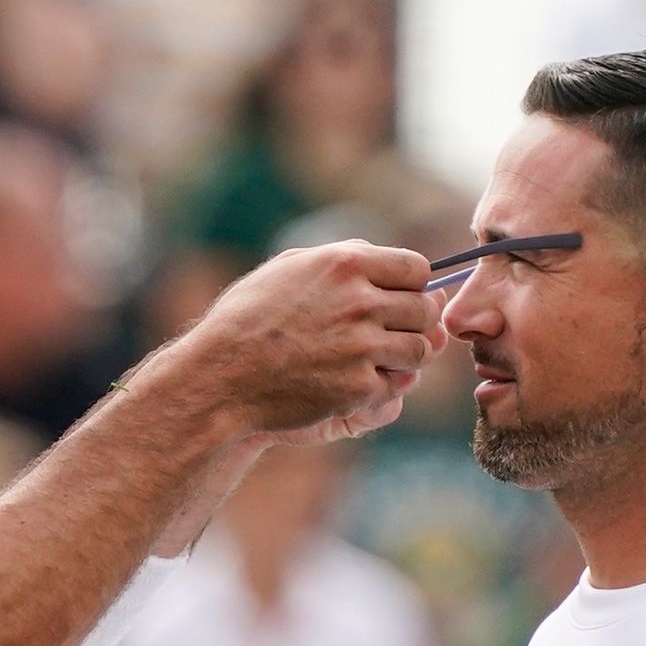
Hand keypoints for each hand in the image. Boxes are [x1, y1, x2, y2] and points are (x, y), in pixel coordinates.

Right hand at [171, 241, 447, 438]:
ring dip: (401, 356)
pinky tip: (347, 382)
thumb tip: (392, 263)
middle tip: (383, 333)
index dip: (411, 286)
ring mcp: (361, 347)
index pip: (417, 269)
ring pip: (419, 350)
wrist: (219, 377)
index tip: (395, 299)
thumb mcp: (289, 269)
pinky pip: (394, 385)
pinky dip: (378, 386)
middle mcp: (359, 302)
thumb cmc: (249, 319)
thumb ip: (345, 258)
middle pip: (425, 310)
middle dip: (411, 322)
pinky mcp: (358, 388)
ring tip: (369, 358)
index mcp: (345, 264)